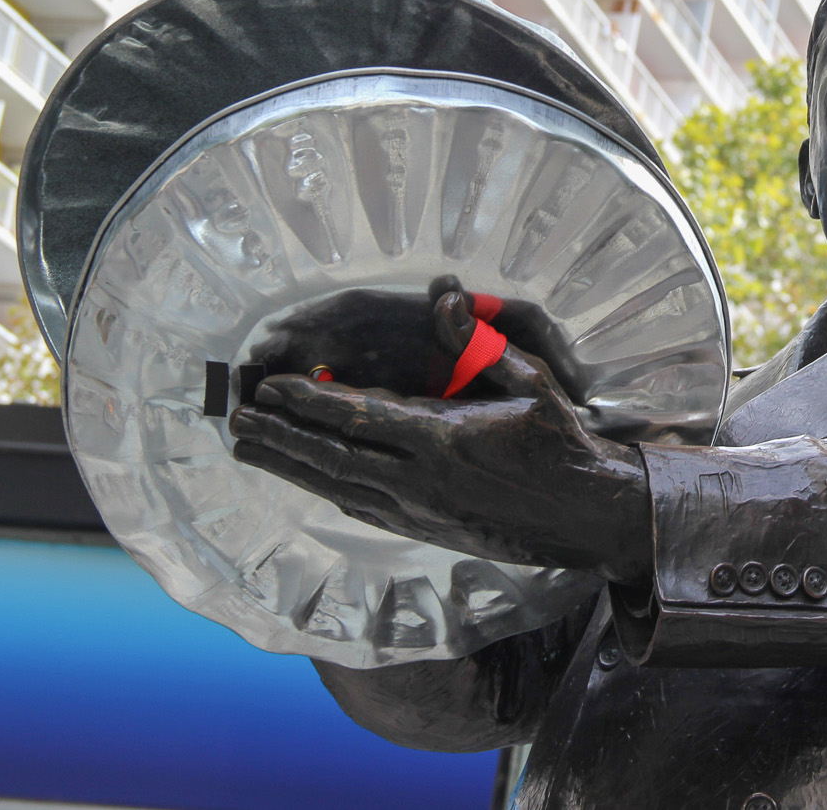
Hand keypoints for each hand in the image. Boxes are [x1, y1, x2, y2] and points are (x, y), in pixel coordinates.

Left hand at [229, 292, 652, 584]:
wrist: (588, 516)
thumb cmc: (563, 444)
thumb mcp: (531, 382)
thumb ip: (480, 344)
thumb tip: (446, 296)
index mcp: (443, 440)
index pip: (358, 418)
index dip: (309, 402)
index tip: (270, 386)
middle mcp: (421, 481)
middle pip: (332, 458)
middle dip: (281, 437)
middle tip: (237, 422)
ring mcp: (419, 512)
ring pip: (338, 487)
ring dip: (291, 467)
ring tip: (251, 449)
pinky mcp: (426, 530)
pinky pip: (363, 508)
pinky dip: (328, 489)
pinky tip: (308, 479)